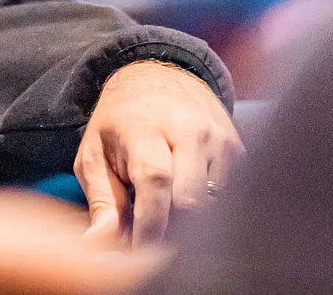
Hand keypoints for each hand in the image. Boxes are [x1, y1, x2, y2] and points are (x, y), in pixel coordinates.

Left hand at [75, 61, 241, 246]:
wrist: (156, 78)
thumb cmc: (118, 123)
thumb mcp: (94, 155)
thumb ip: (101, 203)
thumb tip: (99, 248)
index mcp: (145, 128)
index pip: (155, 181)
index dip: (150, 225)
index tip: (140, 254)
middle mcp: (188, 130)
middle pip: (191, 200)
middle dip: (172, 231)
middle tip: (153, 242)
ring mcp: (218, 138)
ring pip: (214, 203)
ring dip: (192, 222)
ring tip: (168, 216)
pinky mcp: (238, 149)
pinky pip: (229, 194)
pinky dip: (209, 209)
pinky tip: (188, 202)